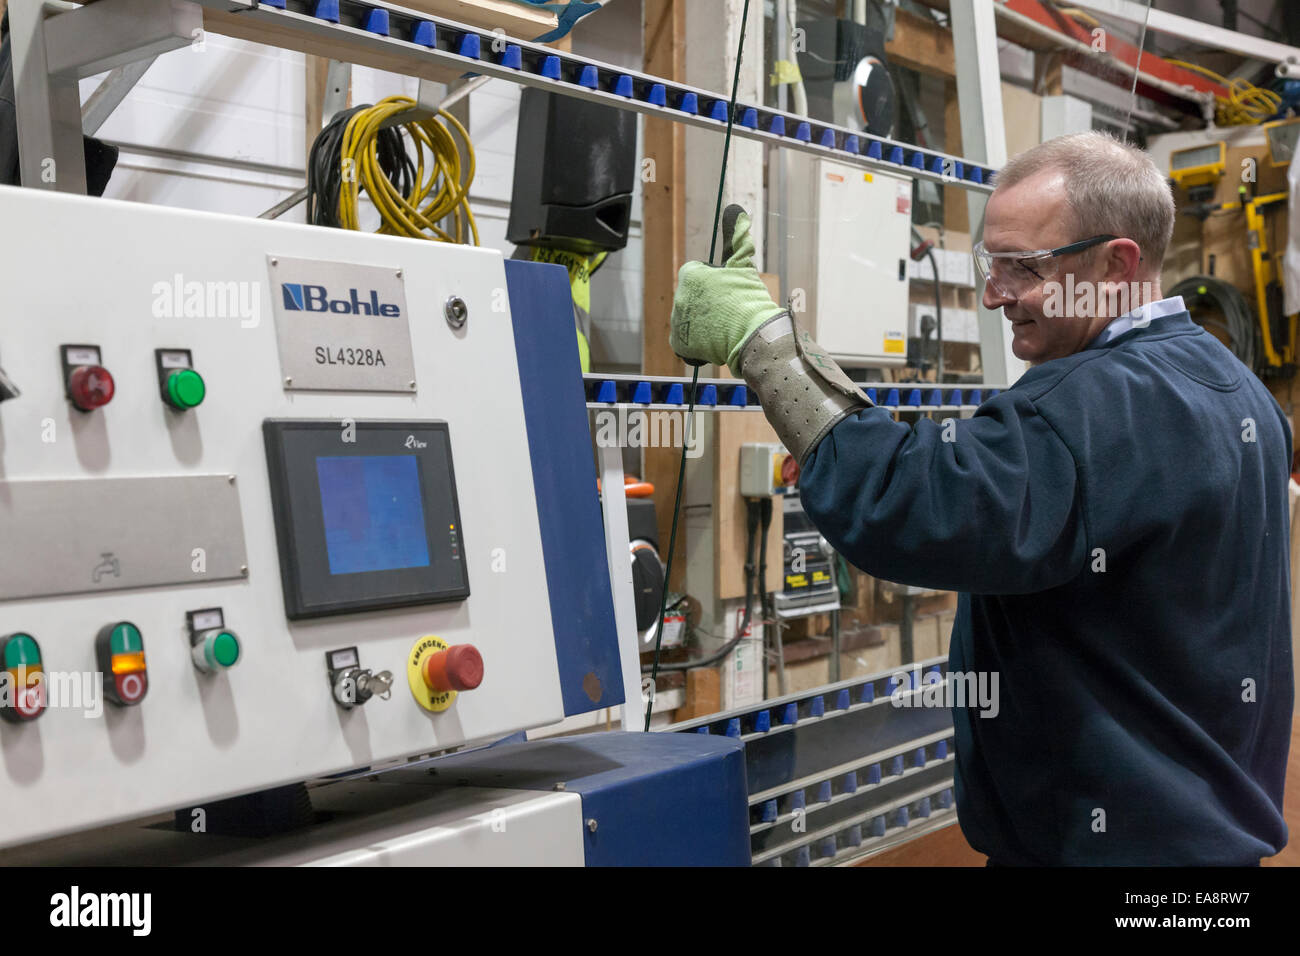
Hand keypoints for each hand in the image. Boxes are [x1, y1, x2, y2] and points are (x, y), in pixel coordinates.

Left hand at [669, 204, 785, 371]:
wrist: (752, 335)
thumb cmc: (749, 297)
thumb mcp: (743, 264)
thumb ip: (736, 237)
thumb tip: (735, 208)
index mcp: (690, 273)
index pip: (697, 275)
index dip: (714, 283)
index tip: (728, 292)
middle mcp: (679, 295)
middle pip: (694, 298)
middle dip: (708, 304)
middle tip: (728, 311)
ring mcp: (678, 320)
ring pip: (691, 319)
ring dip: (704, 324)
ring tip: (723, 328)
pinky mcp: (678, 341)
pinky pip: (685, 340)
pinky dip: (697, 343)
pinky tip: (713, 342)